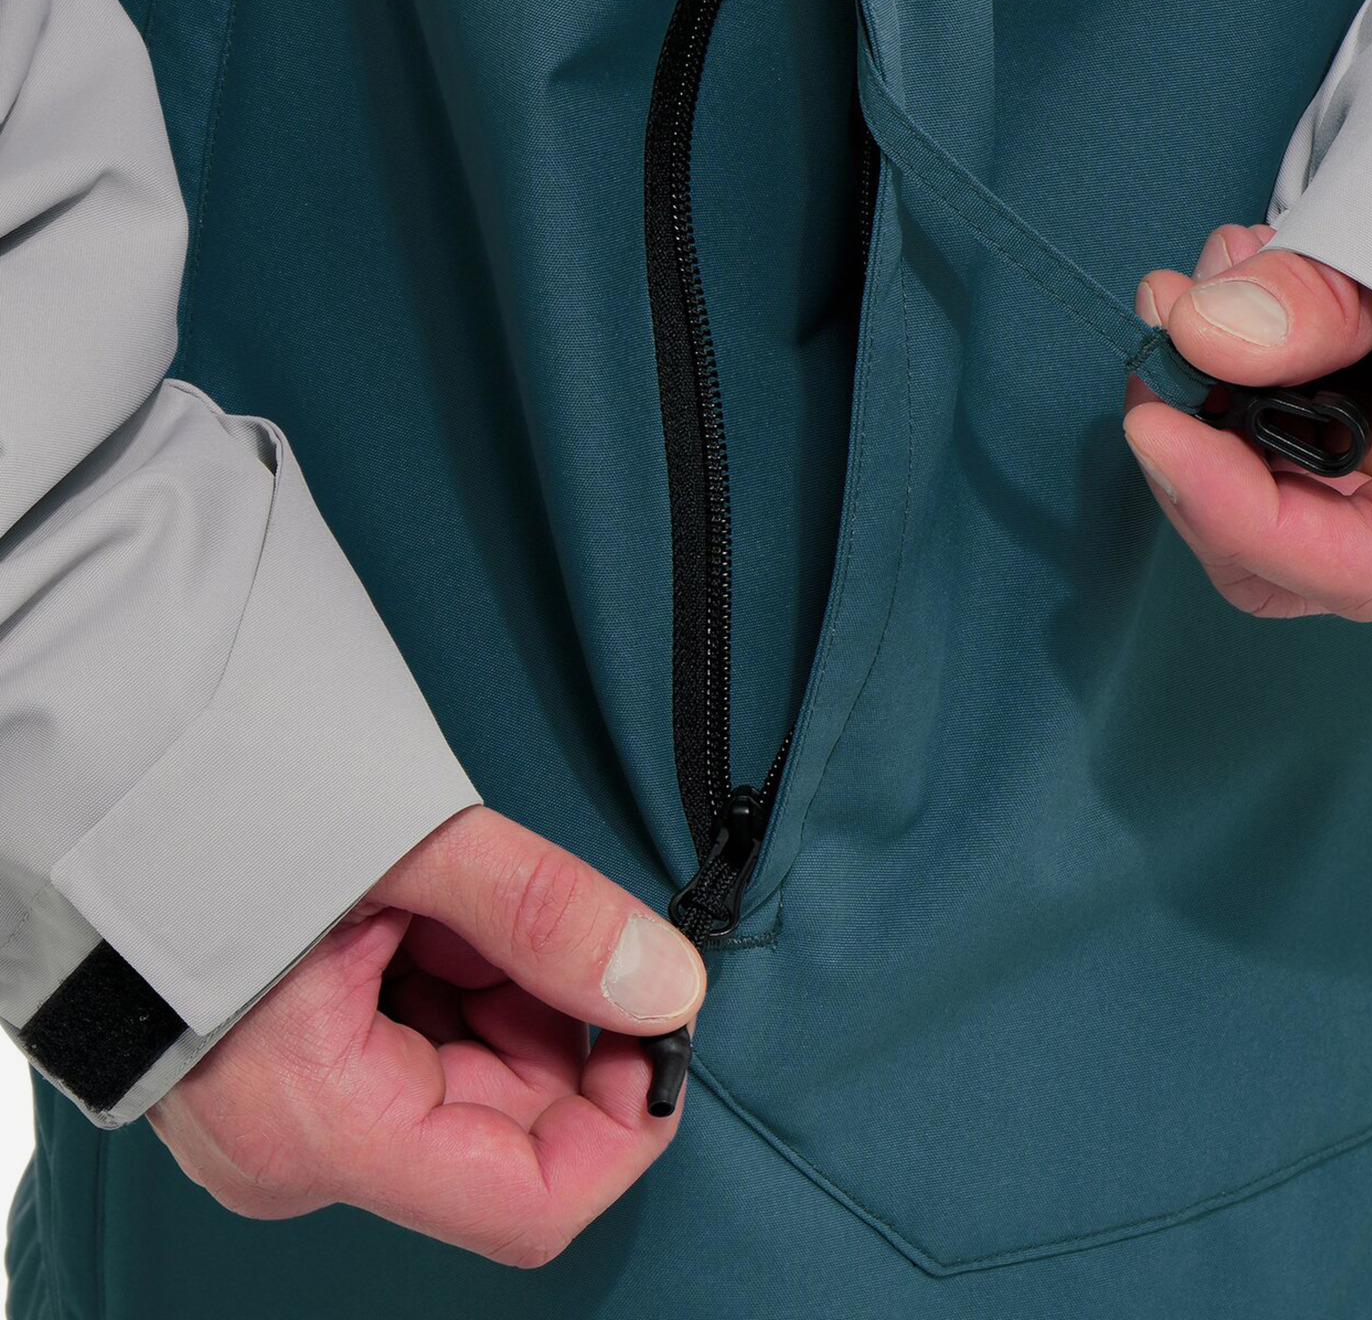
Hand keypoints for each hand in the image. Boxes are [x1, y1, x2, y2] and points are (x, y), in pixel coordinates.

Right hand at [147, 805, 705, 1267]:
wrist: (97, 777)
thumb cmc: (217, 809)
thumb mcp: (407, 849)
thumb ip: (543, 917)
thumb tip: (666, 984)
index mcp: (320, 1125)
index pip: (530, 1201)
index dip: (625, 1122)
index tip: (659, 1025)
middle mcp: (298, 1153)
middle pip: (505, 1130)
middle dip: (552, 1020)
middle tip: (530, 909)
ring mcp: (285, 1120)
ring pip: (466, 1083)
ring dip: (498, 987)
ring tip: (443, 892)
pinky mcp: (285, 1078)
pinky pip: (412, 1052)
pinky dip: (450, 978)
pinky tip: (415, 907)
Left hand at [1123, 224, 1371, 616]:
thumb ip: (1337, 296)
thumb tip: (1203, 333)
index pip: (1362, 565)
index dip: (1238, 514)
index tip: (1155, 428)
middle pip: (1290, 537)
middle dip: (1204, 436)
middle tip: (1168, 328)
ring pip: (1264, 472)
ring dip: (1210, 373)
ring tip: (1215, 271)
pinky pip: (1276, 406)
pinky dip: (1236, 340)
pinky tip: (1242, 268)